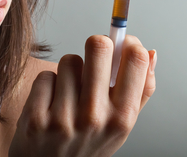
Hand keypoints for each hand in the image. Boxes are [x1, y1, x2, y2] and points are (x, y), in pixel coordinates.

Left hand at [9, 35, 156, 156]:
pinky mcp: (36, 118)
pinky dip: (48, 85)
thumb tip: (150, 53)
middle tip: (94, 56)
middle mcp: (95, 118)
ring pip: (70, 60)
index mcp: (122, 118)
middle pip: (99, 47)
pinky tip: (51, 104)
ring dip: (70, 71)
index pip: (136, 59)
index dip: (129, 42)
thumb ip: (140, 90)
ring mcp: (63, 119)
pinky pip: (46, 76)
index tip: (122, 42)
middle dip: (97, 45)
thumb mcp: (121, 125)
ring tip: (70, 92)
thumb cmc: (88, 144)